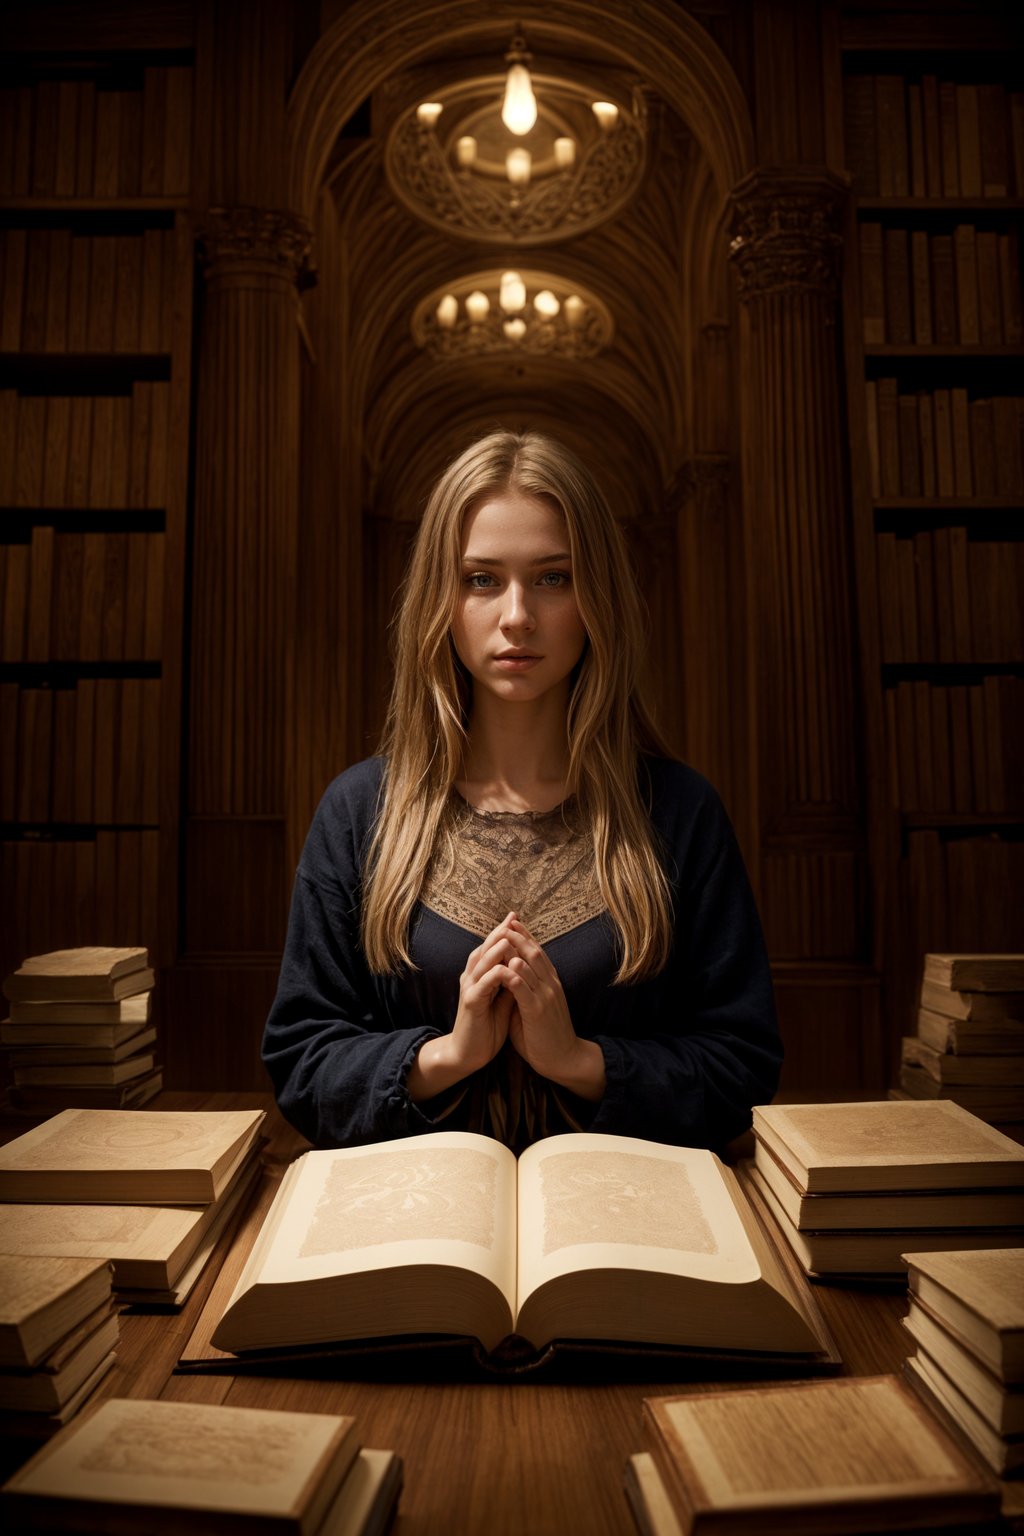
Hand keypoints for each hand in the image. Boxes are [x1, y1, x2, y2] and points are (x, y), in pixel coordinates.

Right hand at [406, 914, 517, 1101]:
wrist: (469, 1054)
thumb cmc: (487, 1027)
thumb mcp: (503, 1000)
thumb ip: (511, 982)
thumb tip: (525, 965)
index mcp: (480, 976)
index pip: (491, 948)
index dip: (504, 933)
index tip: (518, 918)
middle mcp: (472, 978)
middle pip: (485, 948)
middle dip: (500, 932)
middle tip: (513, 916)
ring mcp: (470, 989)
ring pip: (482, 962)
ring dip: (496, 948)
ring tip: (509, 934)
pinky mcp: (471, 1003)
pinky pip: (483, 984)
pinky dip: (495, 974)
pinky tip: (506, 967)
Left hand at [502, 916, 605, 1102]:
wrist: (563, 1059)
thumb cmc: (544, 1035)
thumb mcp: (532, 1008)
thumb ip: (521, 992)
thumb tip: (506, 977)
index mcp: (550, 983)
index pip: (538, 953)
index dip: (526, 937)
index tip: (512, 924)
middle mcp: (550, 985)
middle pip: (535, 953)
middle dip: (520, 936)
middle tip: (507, 921)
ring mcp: (546, 997)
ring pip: (532, 966)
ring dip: (516, 950)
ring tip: (504, 935)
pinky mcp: (539, 1011)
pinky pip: (526, 990)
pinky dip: (516, 976)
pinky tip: (507, 966)